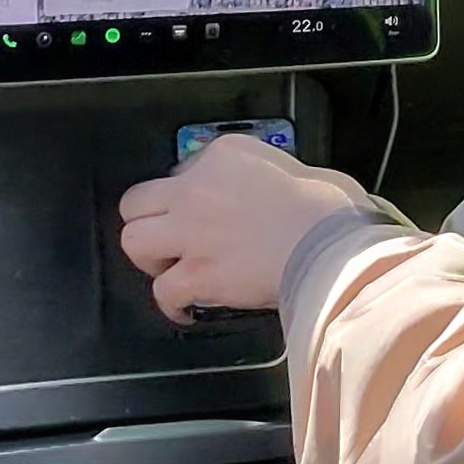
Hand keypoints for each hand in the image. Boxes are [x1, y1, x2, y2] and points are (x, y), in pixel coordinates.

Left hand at [118, 133, 380, 320]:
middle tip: (170, 238)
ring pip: (134, 242)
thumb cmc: (328, 207)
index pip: (183, 170)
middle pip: (136, 202)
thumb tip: (276, 194)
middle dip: (147, 221)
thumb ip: (270, 176)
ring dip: (150, 258)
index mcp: (223, 155)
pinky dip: (171, 303)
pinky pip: (162, 292)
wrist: (329, 245)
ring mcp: (190, 233)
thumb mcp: (298, 168)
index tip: (206, 212)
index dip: (190, 195)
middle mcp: (195, 189)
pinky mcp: (196, 274)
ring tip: (170, 269)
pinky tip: (185, 309)